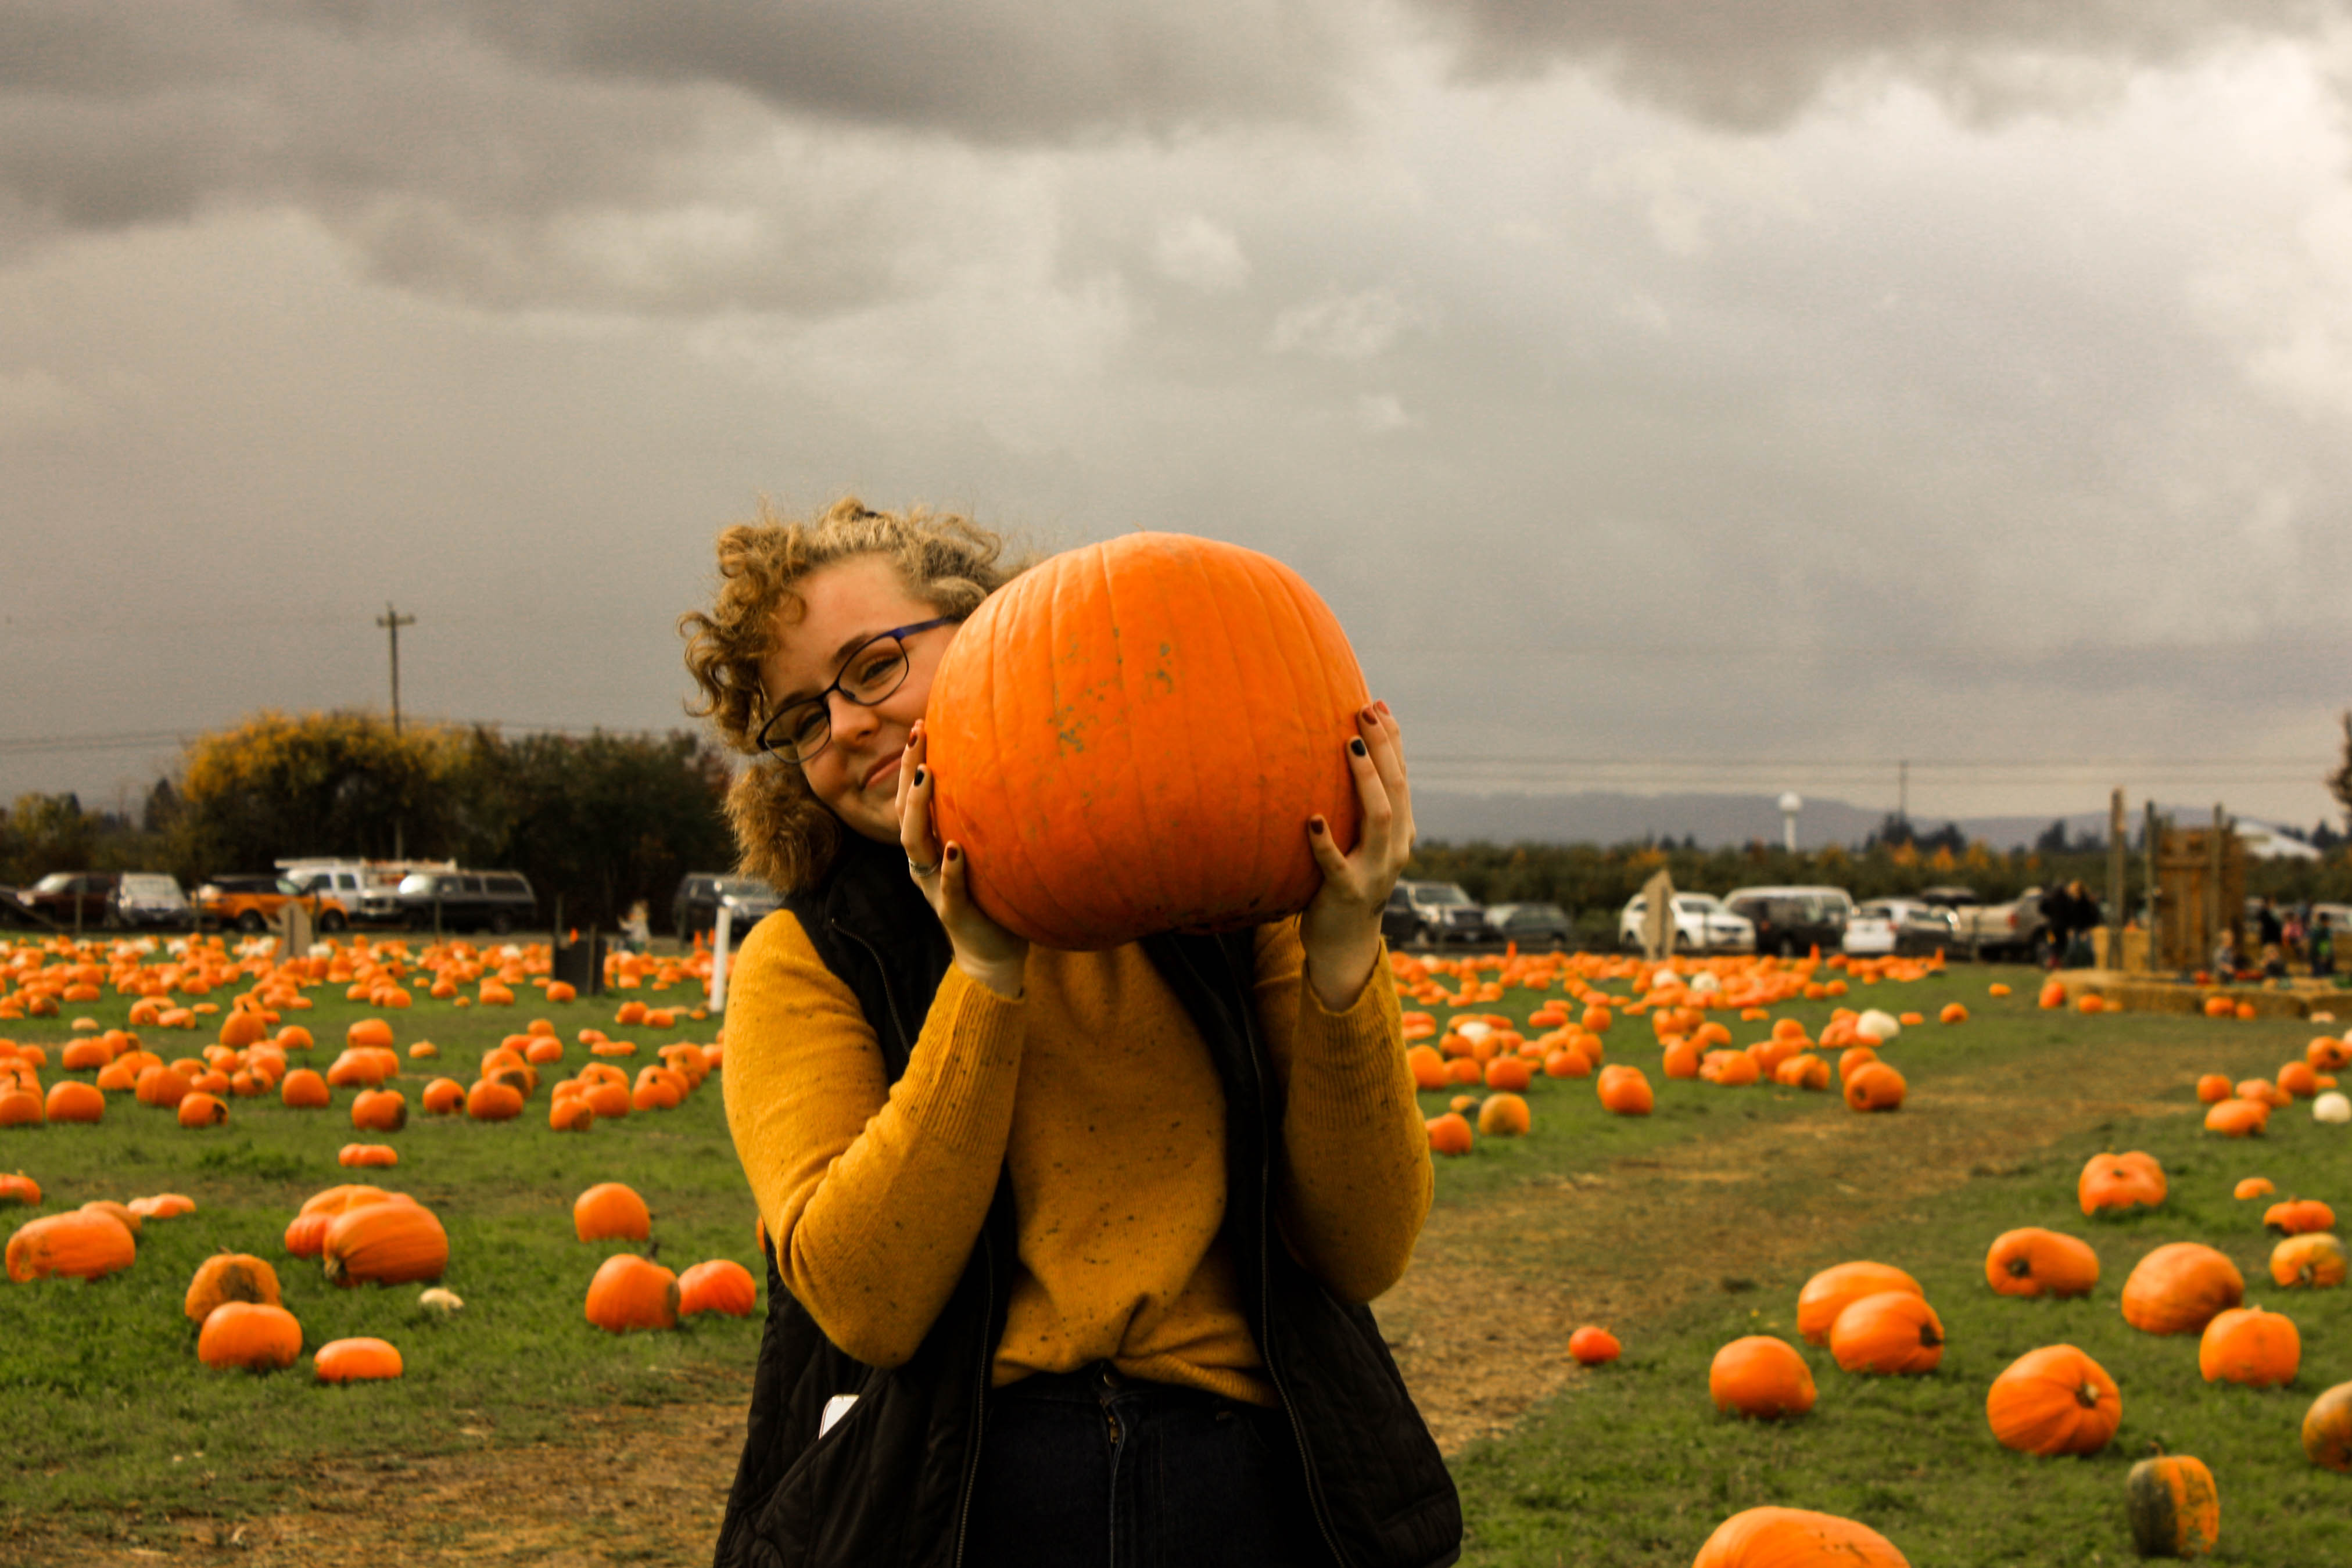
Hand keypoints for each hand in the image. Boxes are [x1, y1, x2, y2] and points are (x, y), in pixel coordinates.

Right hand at [897, 721, 1028, 997]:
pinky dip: (951, 869)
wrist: (992, 953)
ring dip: (920, 809)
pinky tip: (956, 849)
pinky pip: (949, 889)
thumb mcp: (983, 849)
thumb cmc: (991, 893)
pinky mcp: (955, 912)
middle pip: (905, 812)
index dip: (911, 761)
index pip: (911, 797)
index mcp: (928, 846)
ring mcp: (936, 887)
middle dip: (910, 771)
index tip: (921, 723)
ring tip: (927, 775)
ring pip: (916, 845)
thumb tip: (1010, 764)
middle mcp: (924, 863)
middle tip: (919, 734)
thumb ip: (982, 818)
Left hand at [1300, 700, 1412, 1010]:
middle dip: (1383, 747)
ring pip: (1379, 819)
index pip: (1402, 776)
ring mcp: (1375, 872)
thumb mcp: (1361, 839)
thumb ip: (1360, 804)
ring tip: (1349, 746)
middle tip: (1364, 710)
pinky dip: (1325, 843)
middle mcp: (1396, 847)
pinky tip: (1311, 820)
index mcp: (1401, 830)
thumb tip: (1348, 749)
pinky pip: (1336, 866)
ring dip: (1365, 780)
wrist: (1345, 942)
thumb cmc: (1347, 878)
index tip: (1378, 703)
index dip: (1393, 740)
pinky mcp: (1346, 893)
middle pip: (1396, 788)